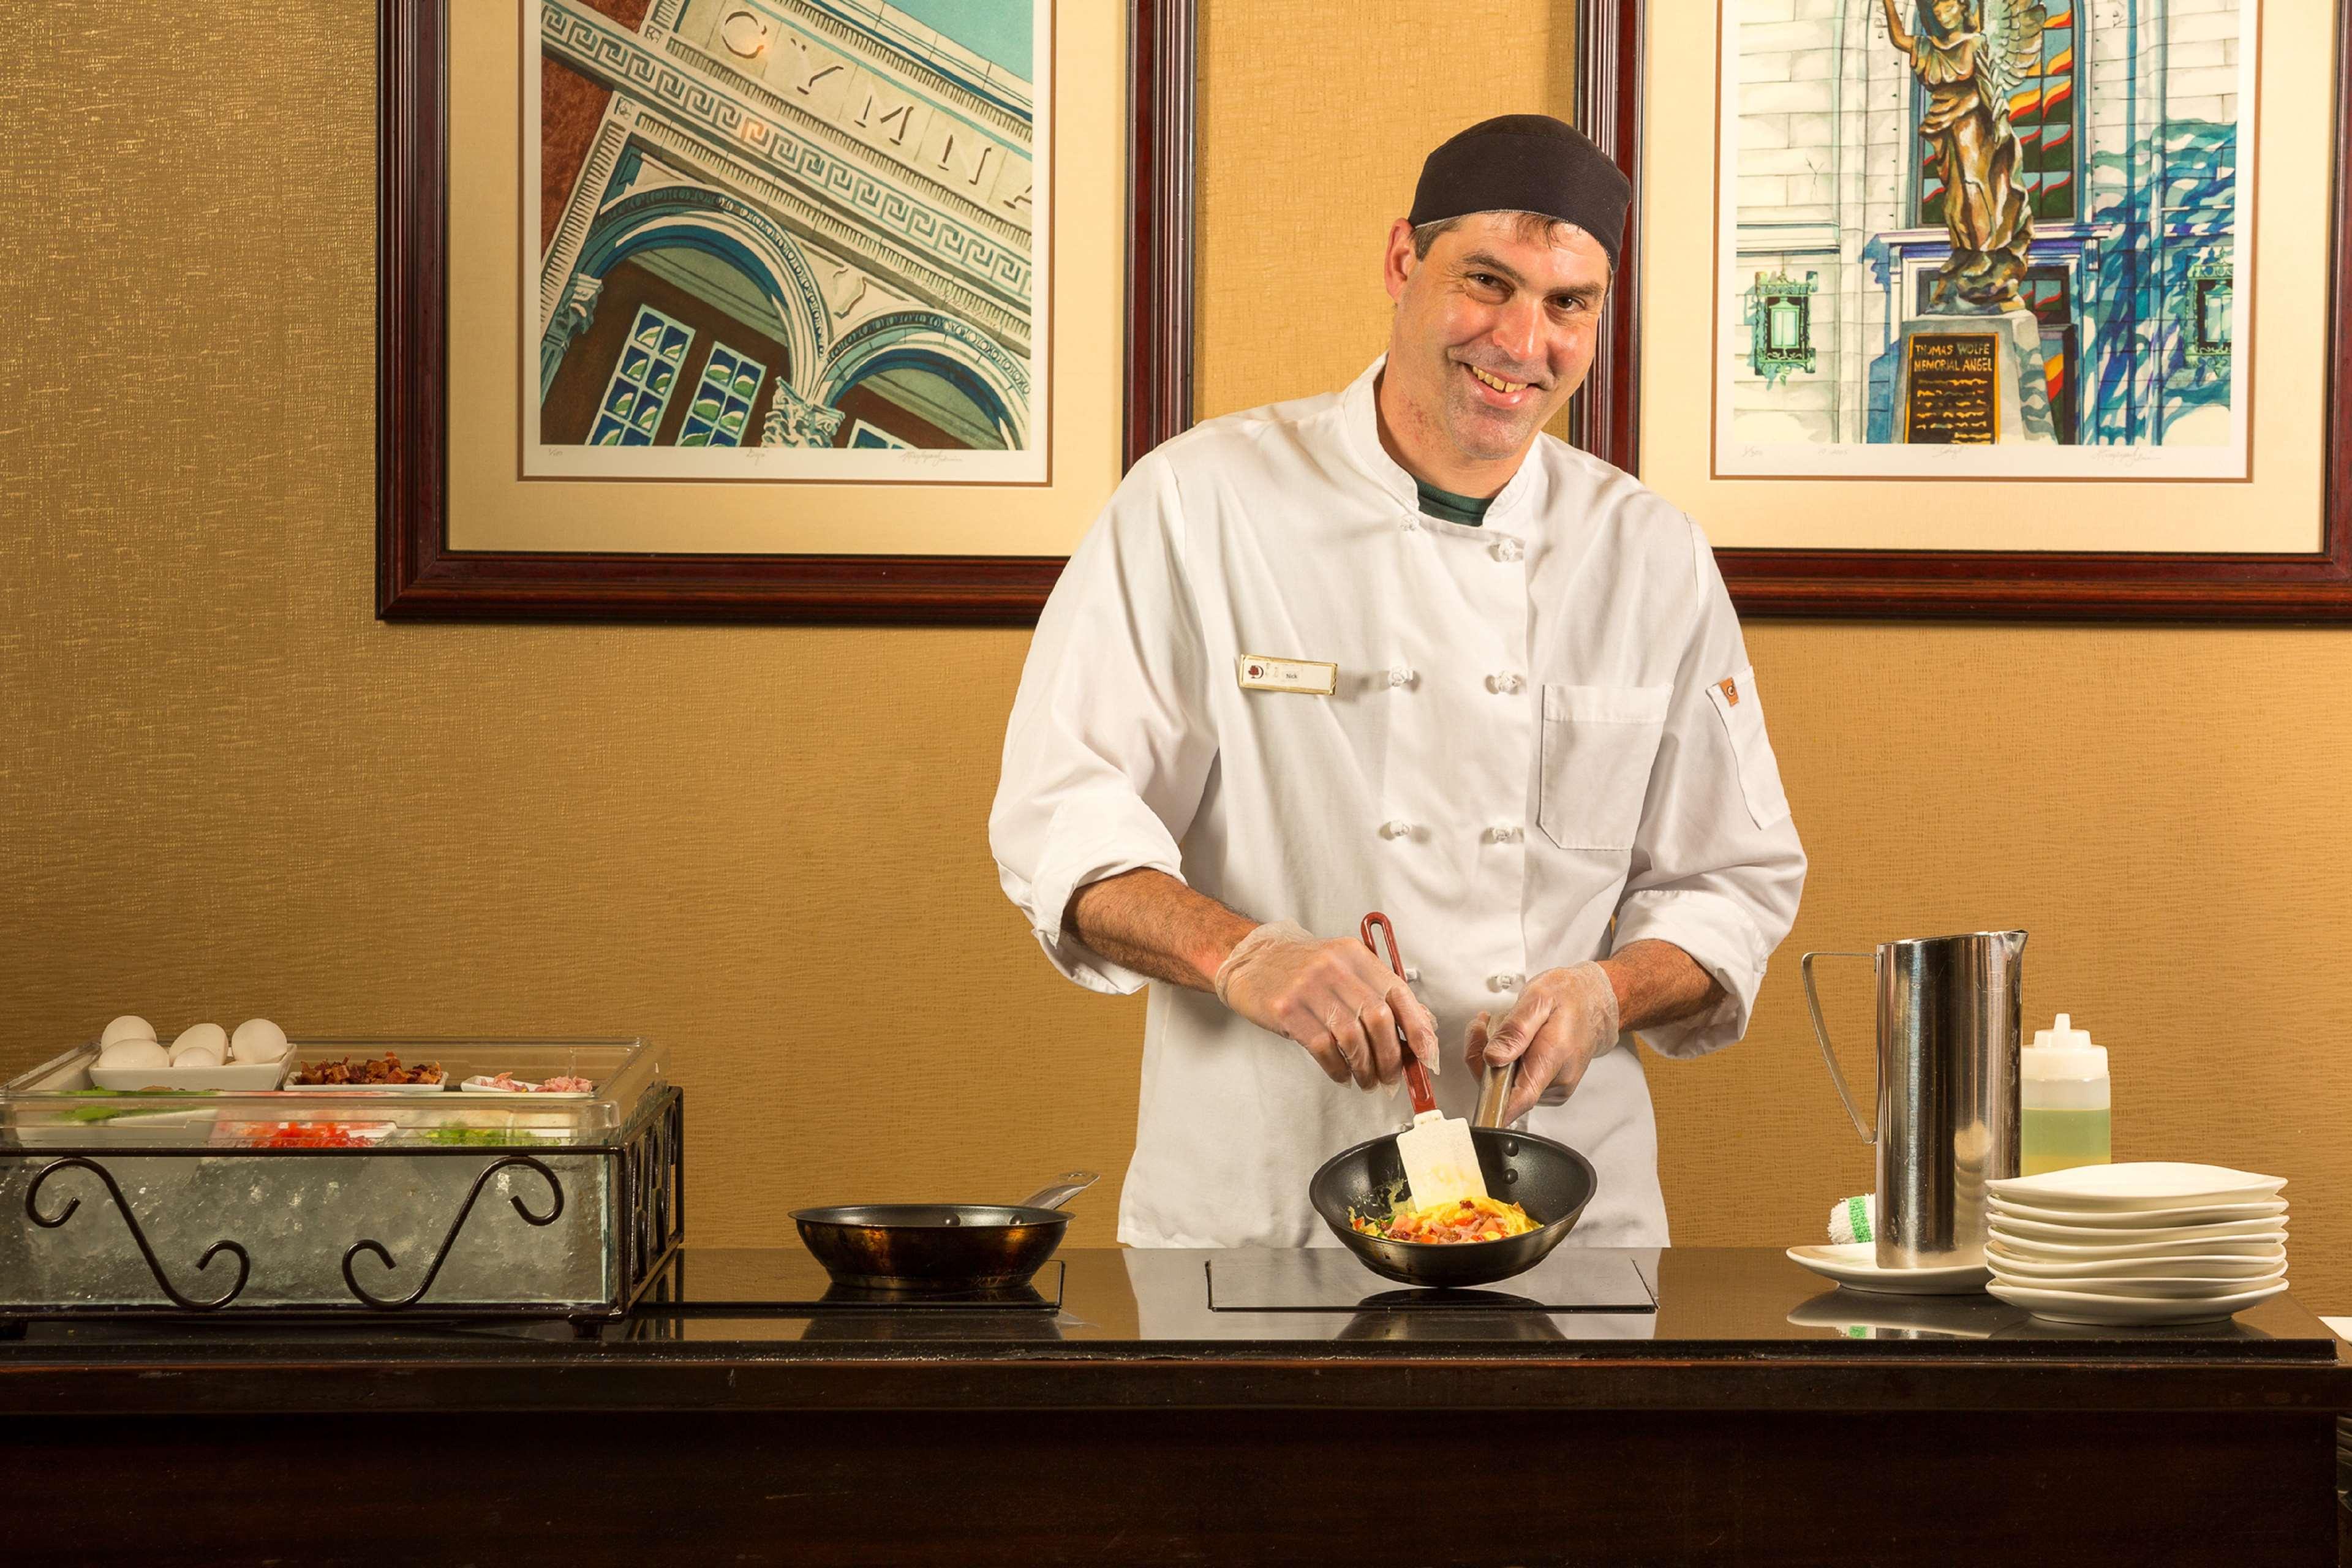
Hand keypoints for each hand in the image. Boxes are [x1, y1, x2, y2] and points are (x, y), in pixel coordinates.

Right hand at [1213, 921, 1439, 1089]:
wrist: (1252, 959)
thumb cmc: (1301, 967)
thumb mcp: (1344, 967)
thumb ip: (1380, 991)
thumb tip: (1421, 1026)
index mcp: (1356, 956)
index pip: (1399, 993)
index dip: (1418, 1029)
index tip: (1427, 1056)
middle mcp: (1335, 968)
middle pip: (1379, 1020)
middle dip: (1391, 1057)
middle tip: (1391, 1077)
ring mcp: (1310, 988)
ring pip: (1352, 1038)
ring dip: (1365, 1068)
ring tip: (1366, 1079)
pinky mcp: (1287, 1009)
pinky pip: (1323, 1048)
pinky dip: (1338, 1068)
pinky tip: (1341, 1074)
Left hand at [1467, 962, 1620, 1123]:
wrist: (1594, 1003)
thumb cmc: (1569, 997)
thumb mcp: (1539, 998)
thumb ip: (1516, 1029)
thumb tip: (1494, 1058)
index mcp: (1554, 1057)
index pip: (1520, 1099)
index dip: (1492, 1103)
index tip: (1475, 1091)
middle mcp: (1557, 1081)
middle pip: (1502, 1088)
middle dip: (1483, 1056)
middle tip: (1486, 1023)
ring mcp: (1554, 1089)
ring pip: (1505, 1084)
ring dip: (1494, 1057)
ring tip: (1505, 1027)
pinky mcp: (1548, 1090)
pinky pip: (1515, 1082)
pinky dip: (1506, 1062)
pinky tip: (1514, 1042)